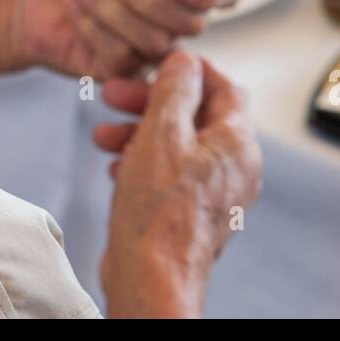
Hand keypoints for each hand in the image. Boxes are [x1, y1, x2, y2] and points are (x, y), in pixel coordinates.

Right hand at [94, 51, 261, 317]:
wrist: (151, 279)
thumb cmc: (158, 213)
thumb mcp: (161, 132)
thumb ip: (175, 89)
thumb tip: (185, 61)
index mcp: (236, 143)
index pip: (224, 87)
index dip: (189, 69)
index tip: (159, 63)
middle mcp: (233, 168)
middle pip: (195, 115)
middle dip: (150, 102)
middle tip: (115, 94)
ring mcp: (214, 194)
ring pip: (178, 145)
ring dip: (139, 132)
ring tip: (103, 135)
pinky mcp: (192, 214)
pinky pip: (171, 174)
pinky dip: (144, 162)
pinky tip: (116, 167)